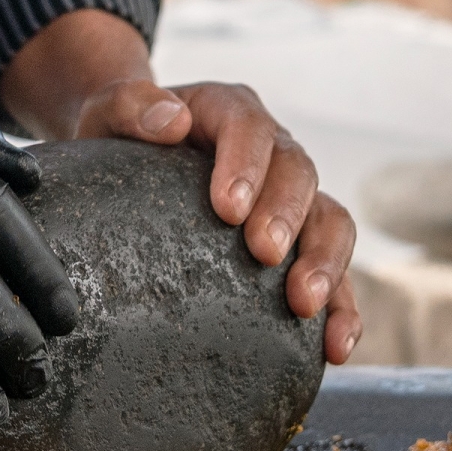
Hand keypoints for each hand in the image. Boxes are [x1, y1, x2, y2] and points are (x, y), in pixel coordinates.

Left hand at [67, 76, 361, 364]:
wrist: (131, 157)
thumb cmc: (120, 135)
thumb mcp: (109, 111)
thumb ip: (129, 104)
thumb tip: (170, 121)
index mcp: (229, 112)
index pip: (248, 126)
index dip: (246, 163)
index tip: (227, 208)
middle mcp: (271, 150)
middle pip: (298, 172)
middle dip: (287, 214)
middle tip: (265, 253)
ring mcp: (291, 197)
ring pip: (331, 219)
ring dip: (326, 261)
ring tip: (305, 304)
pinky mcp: (301, 244)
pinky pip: (335, 272)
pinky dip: (342, 308)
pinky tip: (334, 346)